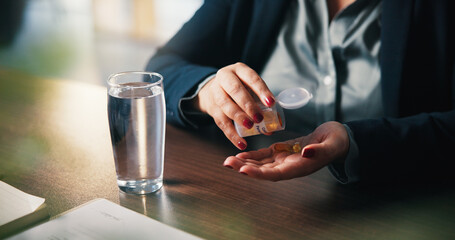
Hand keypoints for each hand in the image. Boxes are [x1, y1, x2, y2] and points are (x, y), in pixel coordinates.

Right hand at [195, 62, 274, 149]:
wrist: (213, 89)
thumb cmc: (238, 89)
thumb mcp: (249, 88)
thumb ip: (261, 103)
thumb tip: (274, 126)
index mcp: (239, 70)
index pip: (251, 78)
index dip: (261, 90)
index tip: (271, 103)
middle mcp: (224, 78)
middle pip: (235, 90)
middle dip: (248, 105)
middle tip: (259, 118)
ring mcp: (215, 92)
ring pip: (225, 105)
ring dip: (238, 117)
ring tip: (250, 127)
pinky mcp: (212, 108)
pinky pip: (221, 122)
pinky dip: (231, 134)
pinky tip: (241, 142)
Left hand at [223, 121, 349, 180]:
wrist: (337, 138)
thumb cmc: (337, 141)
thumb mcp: (332, 144)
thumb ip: (319, 150)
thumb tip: (306, 152)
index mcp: (300, 168)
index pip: (276, 174)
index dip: (259, 174)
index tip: (244, 171)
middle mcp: (289, 167)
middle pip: (263, 171)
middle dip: (245, 168)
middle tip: (228, 163)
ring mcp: (284, 160)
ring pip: (261, 164)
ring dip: (244, 163)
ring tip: (228, 161)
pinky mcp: (282, 151)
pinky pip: (264, 156)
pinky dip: (252, 156)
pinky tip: (240, 155)